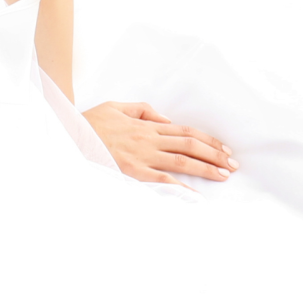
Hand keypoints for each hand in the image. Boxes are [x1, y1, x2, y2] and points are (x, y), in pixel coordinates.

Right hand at [81, 101, 235, 186]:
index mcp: (147, 125)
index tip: (224, 149)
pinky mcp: (133, 172)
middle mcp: (149, 140)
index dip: (208, 140)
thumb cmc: (90, 123)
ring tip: (224, 175)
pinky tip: (196, 195)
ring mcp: (142, 157)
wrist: (68, 136)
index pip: (185, 132)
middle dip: (215, 155)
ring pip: (182, 161)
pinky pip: (162, 179)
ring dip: (206, 168)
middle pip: (190, 145)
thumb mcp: (116, 106)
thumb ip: (142, 110)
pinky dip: (181, 187)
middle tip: (233, 165)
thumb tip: (164, 118)